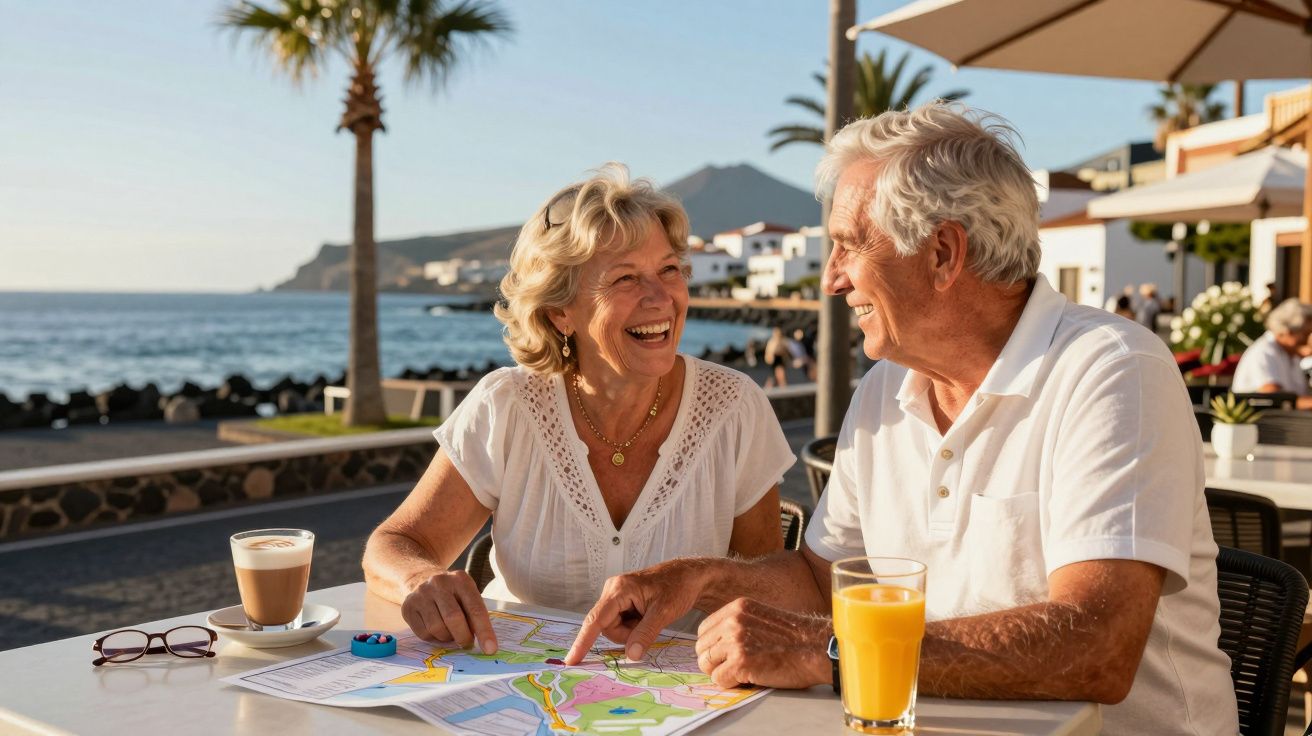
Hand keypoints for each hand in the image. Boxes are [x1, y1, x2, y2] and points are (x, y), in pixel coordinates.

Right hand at [401, 570, 497, 653]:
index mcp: (461, 580)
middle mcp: (439, 583)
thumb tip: (484, 643)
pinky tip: (437, 630)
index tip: (490, 649)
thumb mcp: (467, 595)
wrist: (422, 579)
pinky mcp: (408, 606)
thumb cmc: (452, 594)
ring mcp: (421, 594)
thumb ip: (475, 615)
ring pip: (436, 628)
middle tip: (468, 644)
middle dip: (463, 637)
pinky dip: (433, 638)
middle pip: (453, 618)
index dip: (484, 631)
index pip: (475, 608)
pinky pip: (423, 633)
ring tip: (450, 633)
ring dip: (447, 638)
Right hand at [565, 558, 711, 664]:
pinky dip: (634, 627)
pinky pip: (620, 624)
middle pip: (606, 628)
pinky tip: (647, 616)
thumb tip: (631, 655)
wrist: (690, 577)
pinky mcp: (622, 602)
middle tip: (649, 625)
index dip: (583, 642)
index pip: (596, 620)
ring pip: (613, 628)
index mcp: (619, 589)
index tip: (572, 660)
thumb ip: (645, 633)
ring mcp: (616, 597)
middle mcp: (613, 591)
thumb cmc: (678, 588)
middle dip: (626, 634)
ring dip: (631, 631)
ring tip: (650, 618)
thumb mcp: (664, 612)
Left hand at [694, 597, 830, 688]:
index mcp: (737, 607)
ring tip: (742, 672)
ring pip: (706, 664)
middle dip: (714, 661)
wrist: (816, 648)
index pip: (704, 630)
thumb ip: (738, 624)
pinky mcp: (740, 662)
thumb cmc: (794, 638)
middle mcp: (733, 621)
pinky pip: (719, 679)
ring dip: (722, 672)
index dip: (712, 646)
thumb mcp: (762, 618)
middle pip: (701, 647)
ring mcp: (735, 641)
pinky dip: (731, 683)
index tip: (725, 655)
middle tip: (733, 667)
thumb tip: (716, 643)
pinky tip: (749, 678)